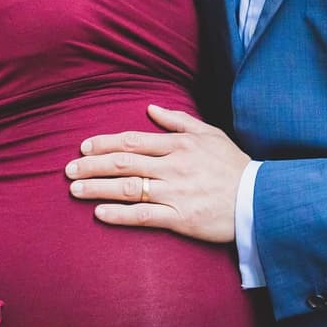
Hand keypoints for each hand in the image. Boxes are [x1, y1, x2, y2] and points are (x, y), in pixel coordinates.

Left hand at [65, 105, 249, 242]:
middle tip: (68, 170)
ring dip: (97, 189)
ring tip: (75, 190)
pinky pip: (143, 216)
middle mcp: (173, 167)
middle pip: (123, 163)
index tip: (84, 148)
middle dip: (92, 166)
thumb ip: (178, 120)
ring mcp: (175, 193)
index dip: (105, 144)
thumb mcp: (210, 133)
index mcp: (179, 144)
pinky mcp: (180, 218)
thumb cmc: (233, 165)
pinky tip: (99, 214)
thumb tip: (151, 108)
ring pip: (127, 188)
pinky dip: (119, 215)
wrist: (258, 199)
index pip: (133, 141)